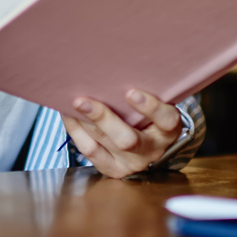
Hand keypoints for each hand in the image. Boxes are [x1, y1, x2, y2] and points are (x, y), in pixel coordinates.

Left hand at [62, 89, 184, 178]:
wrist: (147, 142)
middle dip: (102, 119)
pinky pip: (90, 151)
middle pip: (127, 139)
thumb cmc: (149, 113)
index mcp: (168, 130)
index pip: (165, 120)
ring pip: (103, 144)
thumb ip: (145, 90)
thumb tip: (114, 67)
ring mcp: (132, 163)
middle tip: (82, 100)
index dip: (150, 107)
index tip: (131, 92)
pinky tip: (68, 114)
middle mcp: (152, 150)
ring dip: (83, 122)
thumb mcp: (157, 102)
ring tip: (70, 104)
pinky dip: (76, 131)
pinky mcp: (113, 169)